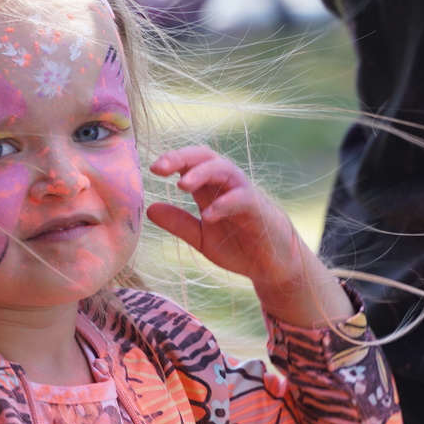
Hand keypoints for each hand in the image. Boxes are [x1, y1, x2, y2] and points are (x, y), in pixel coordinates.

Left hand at [147, 146, 351, 326]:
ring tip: (182, 185)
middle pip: (206, 158)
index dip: (172, 161)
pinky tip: (209, 215)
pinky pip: (244, 199)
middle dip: (182, 158)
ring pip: (225, 170)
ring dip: (202, 174)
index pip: (191, 164)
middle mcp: (227, 186)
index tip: (152, 169)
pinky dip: (226, 204)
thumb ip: (179, 223)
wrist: (273, 266)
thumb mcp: (201, 237)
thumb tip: (150, 208)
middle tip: (159, 167)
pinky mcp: (260, 211)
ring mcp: (244, 195)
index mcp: (210, 190)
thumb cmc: (239, 246)